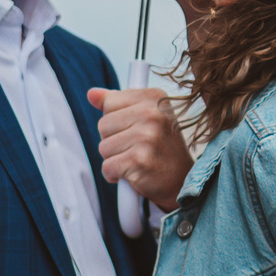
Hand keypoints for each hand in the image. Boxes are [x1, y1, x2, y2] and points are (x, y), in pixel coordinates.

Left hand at [89, 86, 194, 206]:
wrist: (183, 181)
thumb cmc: (161, 149)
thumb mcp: (145, 118)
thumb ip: (117, 103)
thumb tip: (91, 94)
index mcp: (154, 97)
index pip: (109, 103)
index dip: (117, 121)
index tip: (135, 129)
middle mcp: (152, 113)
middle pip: (103, 125)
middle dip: (114, 141)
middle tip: (137, 148)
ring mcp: (146, 136)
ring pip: (103, 147)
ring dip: (115, 159)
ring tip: (137, 160)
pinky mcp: (139, 160)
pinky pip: (107, 167)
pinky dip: (115, 175)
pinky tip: (134, 174)